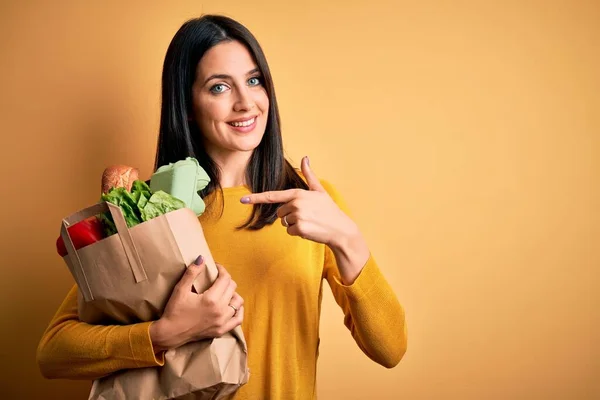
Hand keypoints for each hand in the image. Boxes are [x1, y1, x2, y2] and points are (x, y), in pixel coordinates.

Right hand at [150, 256, 243, 351]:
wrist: (170, 333)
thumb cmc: (174, 310)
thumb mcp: (180, 289)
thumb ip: (192, 273)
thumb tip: (202, 258)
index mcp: (211, 299)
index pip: (225, 279)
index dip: (222, 270)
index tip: (216, 267)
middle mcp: (220, 311)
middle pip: (232, 288)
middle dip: (226, 280)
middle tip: (217, 278)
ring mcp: (222, 322)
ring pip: (238, 302)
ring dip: (233, 294)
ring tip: (224, 292)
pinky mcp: (221, 330)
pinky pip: (238, 319)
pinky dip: (238, 310)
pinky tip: (232, 306)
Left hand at [240, 156, 357, 247]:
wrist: (341, 229)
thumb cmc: (329, 209)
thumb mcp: (319, 190)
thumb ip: (309, 175)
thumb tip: (305, 157)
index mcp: (298, 193)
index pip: (273, 196)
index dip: (257, 198)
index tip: (242, 199)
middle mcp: (296, 203)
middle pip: (280, 212)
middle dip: (290, 216)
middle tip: (307, 216)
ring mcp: (297, 216)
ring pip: (284, 223)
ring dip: (294, 225)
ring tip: (310, 222)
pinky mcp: (300, 228)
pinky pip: (290, 232)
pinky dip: (299, 233)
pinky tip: (311, 230)